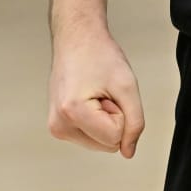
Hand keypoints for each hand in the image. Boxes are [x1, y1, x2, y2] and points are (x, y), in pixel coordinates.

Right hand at [47, 28, 144, 157]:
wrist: (77, 40)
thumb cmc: (99, 55)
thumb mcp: (127, 85)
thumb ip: (134, 121)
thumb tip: (128, 151)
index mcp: (72, 113)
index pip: (115, 138)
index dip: (122, 114)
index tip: (110, 93)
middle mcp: (59, 126)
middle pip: (107, 144)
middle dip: (113, 118)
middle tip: (103, 93)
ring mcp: (56, 128)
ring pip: (100, 143)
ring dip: (105, 119)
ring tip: (96, 94)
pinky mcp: (58, 127)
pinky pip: (91, 136)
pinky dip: (97, 120)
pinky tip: (89, 99)